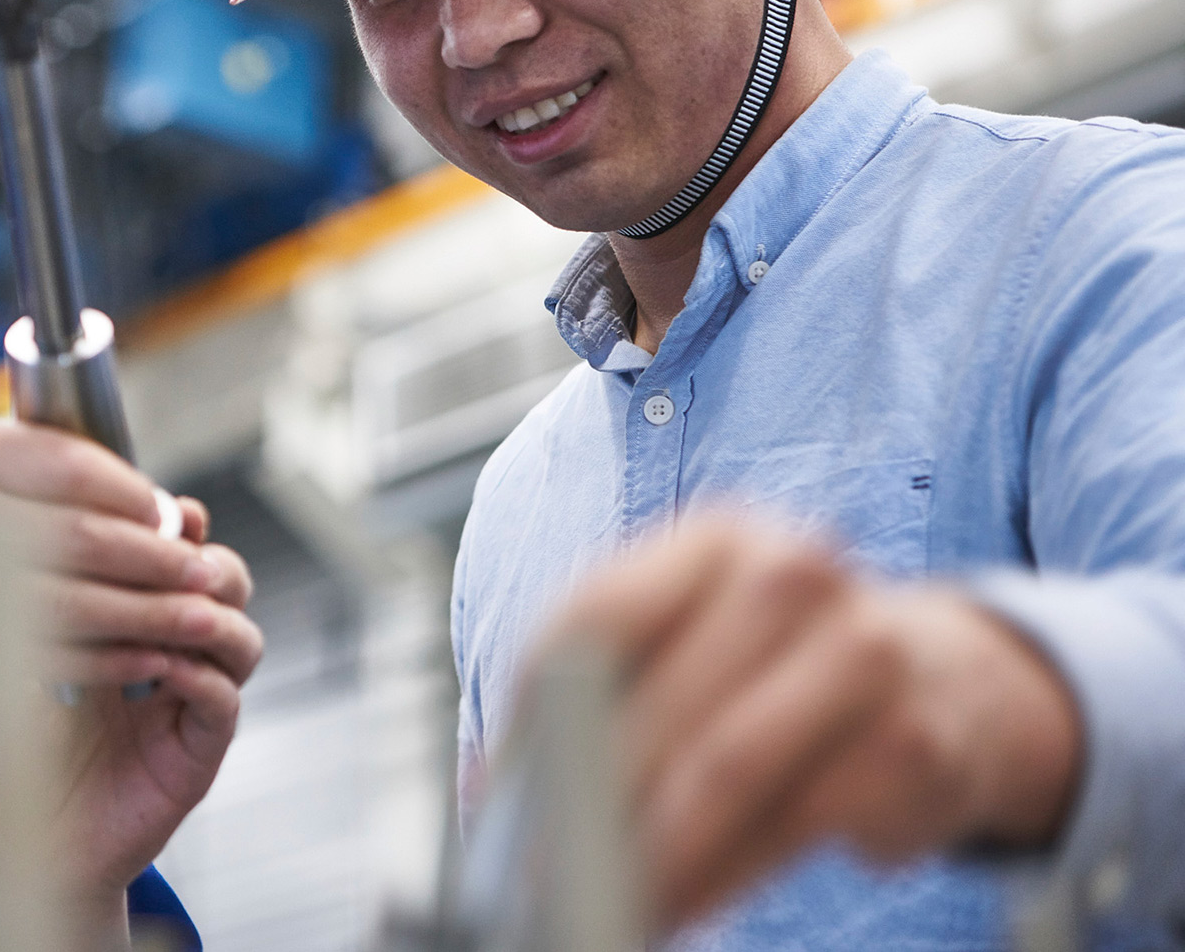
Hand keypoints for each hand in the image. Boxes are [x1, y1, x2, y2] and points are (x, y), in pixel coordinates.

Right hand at [0, 409, 224, 676]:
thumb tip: (93, 473)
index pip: (75, 469)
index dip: (136, 493)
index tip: (167, 508)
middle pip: (90, 538)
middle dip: (161, 556)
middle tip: (203, 565)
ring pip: (77, 604)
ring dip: (149, 614)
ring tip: (196, 614)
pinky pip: (40, 652)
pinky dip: (101, 657)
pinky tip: (138, 655)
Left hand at [56, 509, 260, 910]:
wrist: (30, 839)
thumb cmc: (24, 751)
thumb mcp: (28, 659)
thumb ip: (42, 606)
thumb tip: (26, 531)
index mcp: (145, 631)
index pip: (185, 567)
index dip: (187, 535)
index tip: (175, 511)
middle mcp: (179, 664)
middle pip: (230, 594)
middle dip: (213, 566)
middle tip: (186, 554)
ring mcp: (193, 709)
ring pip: (242, 643)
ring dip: (214, 616)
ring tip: (183, 606)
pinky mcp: (197, 756)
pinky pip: (222, 703)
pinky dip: (201, 675)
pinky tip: (167, 664)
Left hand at [531, 517, 1081, 929]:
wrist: (949, 676)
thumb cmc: (777, 661)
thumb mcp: (692, 639)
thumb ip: (596, 693)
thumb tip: (490, 790)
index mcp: (716, 537)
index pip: (601, 617)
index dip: (538, 717)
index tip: (496, 797)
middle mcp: (795, 573)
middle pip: (663, 703)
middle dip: (589, 804)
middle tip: (538, 876)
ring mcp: (864, 653)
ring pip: (727, 769)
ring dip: (654, 854)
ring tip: (604, 902)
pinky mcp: (913, 743)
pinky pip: (794, 827)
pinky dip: (725, 878)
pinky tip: (685, 903)